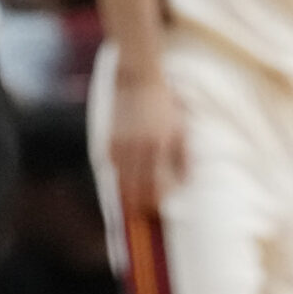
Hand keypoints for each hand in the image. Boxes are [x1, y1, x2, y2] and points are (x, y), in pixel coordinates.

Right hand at [108, 67, 185, 213]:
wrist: (137, 79)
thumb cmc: (164, 104)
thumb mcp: (181, 129)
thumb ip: (184, 158)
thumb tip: (184, 185)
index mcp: (159, 145)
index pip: (156, 185)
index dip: (156, 202)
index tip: (159, 211)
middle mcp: (138, 146)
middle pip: (136, 188)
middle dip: (140, 205)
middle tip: (144, 214)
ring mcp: (121, 143)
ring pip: (120, 180)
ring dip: (127, 194)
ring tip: (133, 205)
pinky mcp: (108, 138)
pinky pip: (111, 166)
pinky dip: (117, 177)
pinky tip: (124, 181)